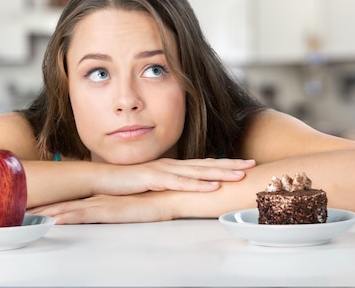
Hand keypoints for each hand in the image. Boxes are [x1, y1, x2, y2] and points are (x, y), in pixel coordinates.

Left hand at [29, 192, 172, 223]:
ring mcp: (100, 204)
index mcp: (100, 199)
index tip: (33, 209)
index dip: (51, 206)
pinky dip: (65, 217)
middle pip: (63, 205)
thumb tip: (110, 214)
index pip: (71, 203)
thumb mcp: (130, 207)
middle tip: (19, 212)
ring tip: (27, 218)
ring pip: (66, 210)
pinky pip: (81, 215)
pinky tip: (51, 221)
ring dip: (46, 214)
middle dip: (41, 210)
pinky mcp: (107, 210)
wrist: (168, 196)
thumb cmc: (153, 201)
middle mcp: (96, 199)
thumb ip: (117, 209)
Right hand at [96, 158, 254, 194]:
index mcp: (173, 167)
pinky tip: (213, 185)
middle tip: (253, 164)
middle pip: (207, 164)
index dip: (225, 163)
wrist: (101, 179)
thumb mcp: (151, 184)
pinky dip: (198, 183)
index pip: (204, 164)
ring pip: (198, 171)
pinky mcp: (154, 178)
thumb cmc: (125, 183)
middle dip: (231, 164)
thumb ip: (167, 185)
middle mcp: (172, 165)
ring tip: (241, 174)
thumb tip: (182, 192)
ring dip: (221, 172)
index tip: (245, 163)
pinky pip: (180, 182)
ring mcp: (164, 170)